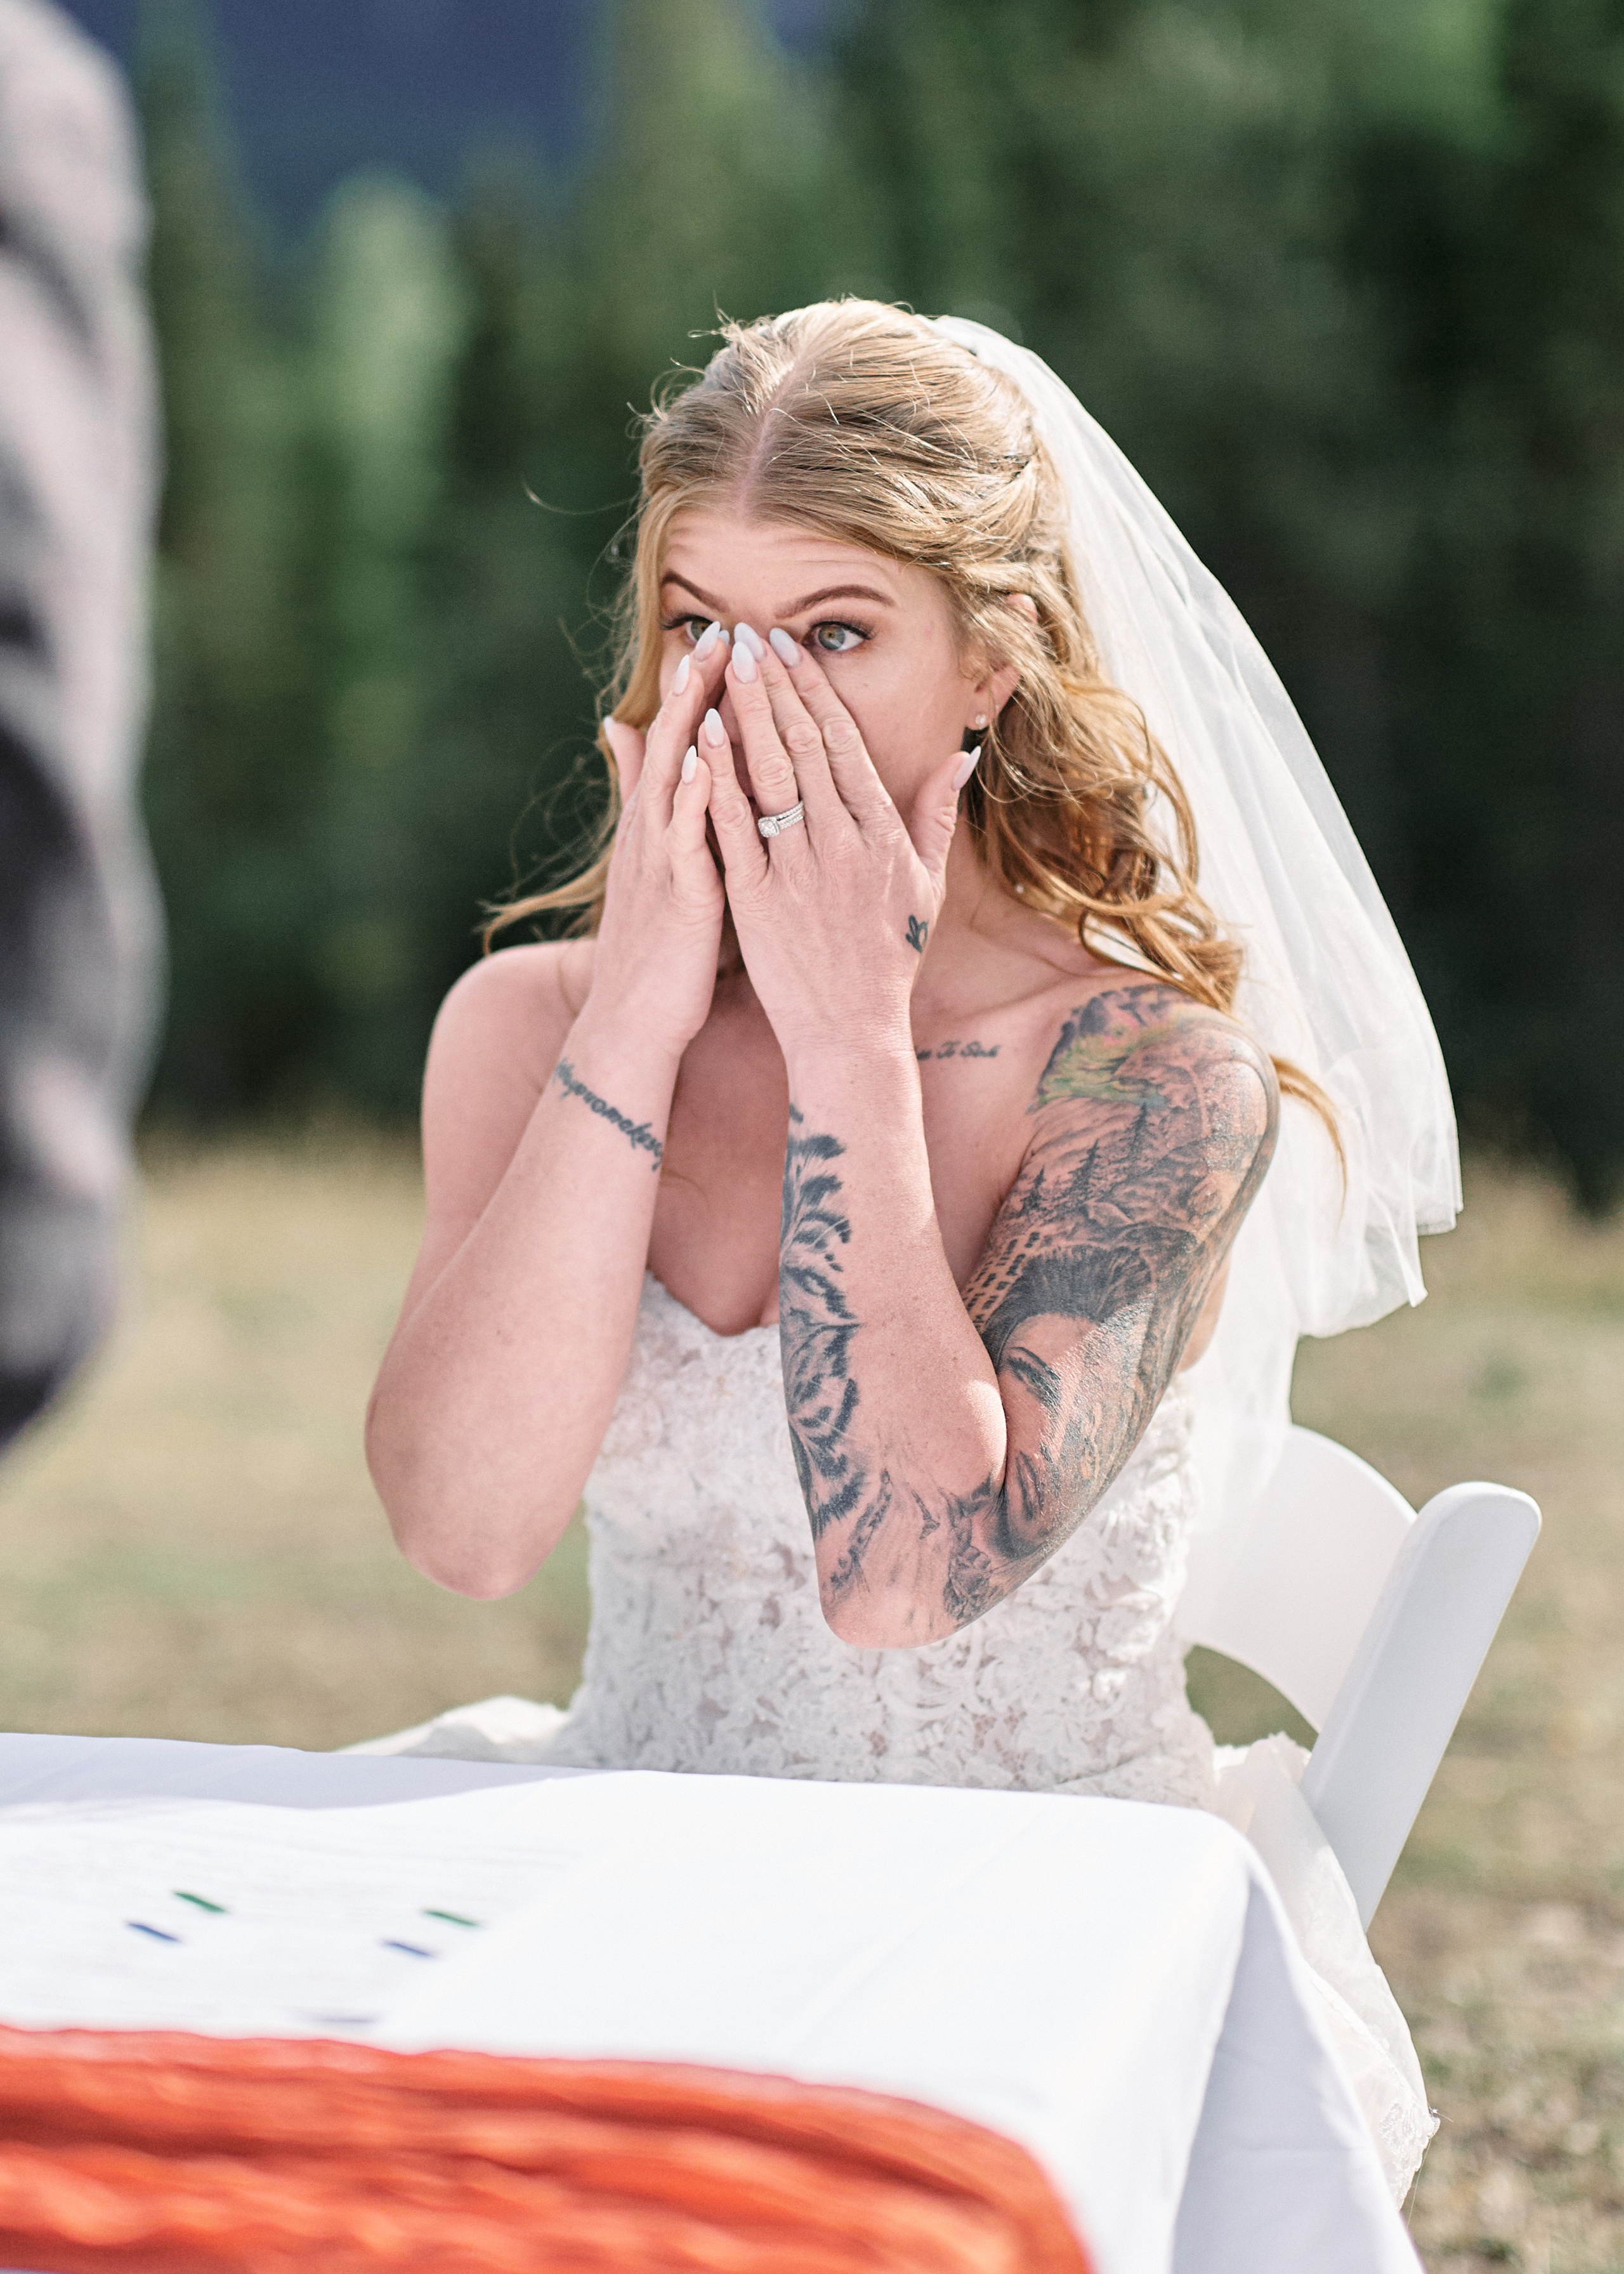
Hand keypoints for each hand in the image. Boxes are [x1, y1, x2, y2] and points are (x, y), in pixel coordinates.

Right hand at [583, 630, 730, 1060]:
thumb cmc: (660, 945)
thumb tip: (627, 744)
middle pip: (672, 742)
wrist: (636, 1019)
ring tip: (707, 669)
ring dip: (689, 721)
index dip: (696, 689)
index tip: (722, 636)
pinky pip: (685, 838)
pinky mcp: (679, 896)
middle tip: (720, 628)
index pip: (676, 740)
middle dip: (695, 685)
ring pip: (673, 776)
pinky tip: (708, 760)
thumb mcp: (657, 869)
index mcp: (660, 825)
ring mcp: (662, 861)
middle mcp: (654, 832)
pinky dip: (693, 796)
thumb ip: (654, 809)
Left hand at [705, 626, 967, 1062]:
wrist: (851, 1031)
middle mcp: (843, 845)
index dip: (814, 690)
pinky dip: (717, 780)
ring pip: (770, 776)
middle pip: (804, 746)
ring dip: (745, 713)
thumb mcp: (926, 888)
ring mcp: (799, 871)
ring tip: (722, 664)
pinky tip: (699, 737)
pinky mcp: (758, 900)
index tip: (789, 647)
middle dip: (773, 684)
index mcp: (882, 836)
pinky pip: (734, 828)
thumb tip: (959, 758)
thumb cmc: (887, 959)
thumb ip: (935, 818)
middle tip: (746, 633)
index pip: (844, 745)